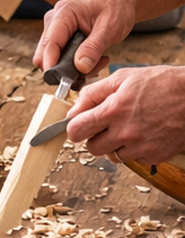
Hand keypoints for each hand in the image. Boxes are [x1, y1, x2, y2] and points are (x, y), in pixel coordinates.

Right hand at [33, 0, 135, 77]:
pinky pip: (59, 57)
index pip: (49, 44)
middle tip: (90, 71)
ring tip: (97, 62)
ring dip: (72, 68)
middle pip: (44, 54)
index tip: (61, 82)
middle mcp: (54, 20)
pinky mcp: (59, 36)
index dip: (52, 65)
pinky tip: (92, 59)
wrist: (120, 1)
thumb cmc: (116, 9)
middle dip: (63, 69)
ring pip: (51, 58)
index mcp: (64, 13)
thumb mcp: (110, 29)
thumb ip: (94, 48)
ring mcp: (54, 29)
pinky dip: (74, 64)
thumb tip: (80, 67)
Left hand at [65, 66, 184, 165]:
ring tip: (128, 127)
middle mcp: (125, 133)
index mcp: (113, 111)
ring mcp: (141, 147)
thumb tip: (74, 108)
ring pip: (113, 156)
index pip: (76, 130)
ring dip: (115, 144)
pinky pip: (134, 159)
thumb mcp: (123, 78)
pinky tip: (143, 134)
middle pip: (92, 148)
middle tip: (105, 125)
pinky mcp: (155, 156)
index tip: (79, 124)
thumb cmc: (162, 83)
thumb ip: (94, 93)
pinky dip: (135, 150)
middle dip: (94, 137)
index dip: (75, 127)